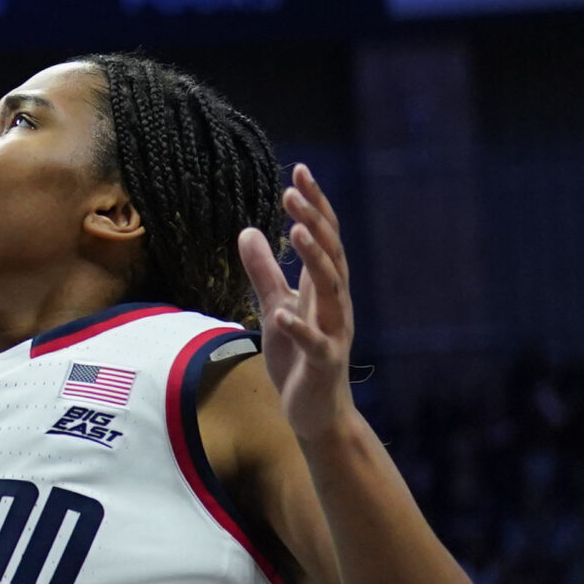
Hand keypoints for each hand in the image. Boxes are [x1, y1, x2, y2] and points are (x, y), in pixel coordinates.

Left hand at [238, 165, 355, 443]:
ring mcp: (333, 332)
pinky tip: (282, 313)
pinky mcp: (324, 363)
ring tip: (296, 231)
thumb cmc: (299, 358)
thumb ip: (264, 271)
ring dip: (315, 259)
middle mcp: (335, 304)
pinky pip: (315, 343)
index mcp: (323, 288)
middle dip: (314, 221)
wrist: (316, 412)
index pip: (324, 237)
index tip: (299, 171)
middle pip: (329, 254)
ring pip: (330, 290)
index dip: (314, 205)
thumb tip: (248, 230)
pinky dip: (300, 327)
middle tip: (293, 191)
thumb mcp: (276, 305)